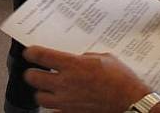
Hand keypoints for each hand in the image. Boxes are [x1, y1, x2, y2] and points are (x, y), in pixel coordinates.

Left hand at [23, 46, 151, 112]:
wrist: (130, 102)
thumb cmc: (121, 79)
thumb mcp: (104, 58)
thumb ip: (86, 57)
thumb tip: (78, 59)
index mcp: (73, 65)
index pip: (41, 56)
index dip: (31, 53)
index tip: (29, 52)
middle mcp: (66, 83)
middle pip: (33, 78)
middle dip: (31, 73)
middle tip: (35, 71)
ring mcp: (67, 101)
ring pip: (40, 98)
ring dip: (41, 91)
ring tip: (47, 88)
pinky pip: (54, 112)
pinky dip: (55, 107)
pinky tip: (61, 102)